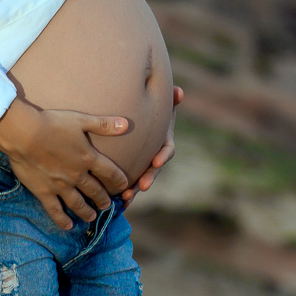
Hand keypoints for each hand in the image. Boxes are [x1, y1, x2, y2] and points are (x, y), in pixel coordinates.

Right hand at [0, 98, 130, 230]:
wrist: (25, 134)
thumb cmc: (52, 124)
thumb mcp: (80, 119)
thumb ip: (104, 125)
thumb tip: (126, 125)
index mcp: (88, 157)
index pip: (109, 171)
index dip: (118, 179)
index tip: (124, 185)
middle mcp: (77, 175)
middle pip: (94, 190)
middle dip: (103, 199)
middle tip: (107, 206)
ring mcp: (61, 186)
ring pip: (78, 203)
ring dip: (86, 212)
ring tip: (91, 217)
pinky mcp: (44, 192)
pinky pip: (55, 210)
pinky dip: (62, 220)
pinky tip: (68, 226)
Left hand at [120, 85, 182, 208]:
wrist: (134, 120)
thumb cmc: (149, 110)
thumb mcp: (159, 104)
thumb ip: (169, 99)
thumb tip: (178, 92)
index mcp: (163, 140)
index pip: (167, 150)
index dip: (163, 155)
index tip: (157, 161)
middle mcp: (155, 156)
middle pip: (154, 169)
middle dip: (149, 177)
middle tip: (143, 185)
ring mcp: (144, 165)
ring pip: (141, 180)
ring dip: (135, 189)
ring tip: (126, 196)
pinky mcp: (132, 171)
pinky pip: (129, 184)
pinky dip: (125, 194)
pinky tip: (117, 203)